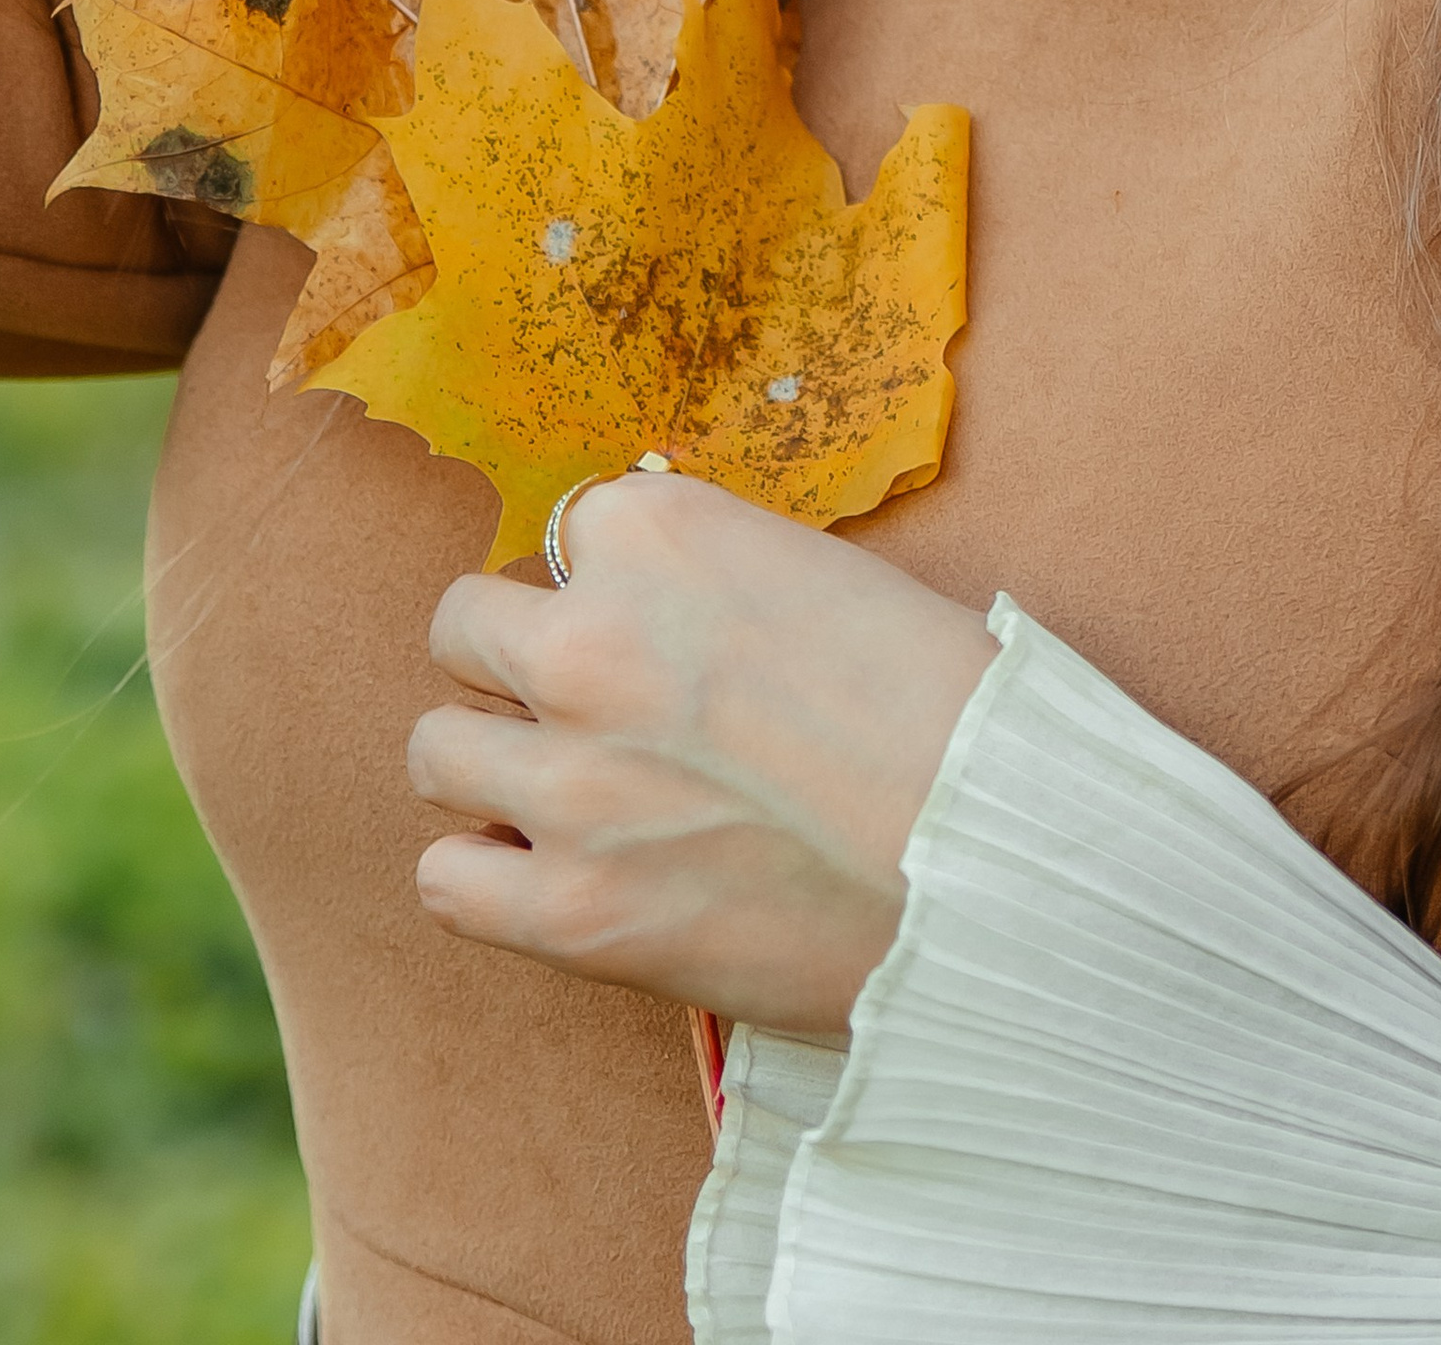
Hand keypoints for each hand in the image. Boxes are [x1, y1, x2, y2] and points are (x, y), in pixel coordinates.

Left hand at [408, 470, 994, 1034]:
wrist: (1004, 866)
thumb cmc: (948, 716)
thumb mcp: (822, 579)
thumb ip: (708, 581)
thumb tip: (645, 605)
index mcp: (659, 530)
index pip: (567, 531)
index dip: (611, 587)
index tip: (657, 636)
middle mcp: (591, 636)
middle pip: (465, 628)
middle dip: (522, 666)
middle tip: (598, 715)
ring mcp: (572, 777)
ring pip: (436, 749)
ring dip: (493, 767)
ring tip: (570, 797)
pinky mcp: (574, 910)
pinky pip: (444, 879)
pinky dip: (484, 880)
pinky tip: (545, 878)